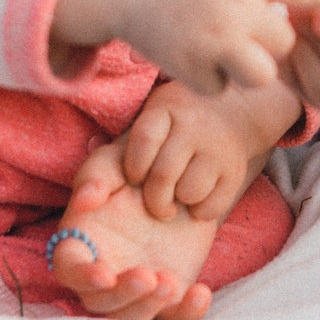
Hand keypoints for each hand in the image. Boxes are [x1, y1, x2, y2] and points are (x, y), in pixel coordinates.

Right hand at [51, 0, 319, 96]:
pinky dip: (211, 76)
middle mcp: (234, 7)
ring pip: (260, 73)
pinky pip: (221, 87)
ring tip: (223, 45)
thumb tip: (309, 14)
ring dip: (250, 66)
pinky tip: (190, 52)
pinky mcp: (188, 69)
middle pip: (284, 43)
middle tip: (241, 25)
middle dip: (271, 41)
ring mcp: (211, 41)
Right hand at [51, 143, 217, 319]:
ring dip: (149, 306)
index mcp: (82, 243)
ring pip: (132, 315)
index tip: (105, 275)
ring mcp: (135, 287)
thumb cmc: (136, 167)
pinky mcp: (167, 294)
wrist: (183, 177)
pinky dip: (186, 313)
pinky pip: (173, 316)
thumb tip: (85, 200)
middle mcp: (105, 271)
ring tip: (172, 282)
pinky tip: (200, 294)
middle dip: (123, 296)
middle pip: (100, 301)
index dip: (82, 277)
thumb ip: (96, 175)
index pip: (69, 269)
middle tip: (149, 277)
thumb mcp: (116, 161)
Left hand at [120, 79, 300, 220]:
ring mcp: (218, 147)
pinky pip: (212, 206)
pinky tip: (200, 195)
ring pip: (189, 191)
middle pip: (163, 174)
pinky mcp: (236, 171)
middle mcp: (194, 124)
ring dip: (180, 201)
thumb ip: (106, 164)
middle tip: (157, 200)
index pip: (142, 143)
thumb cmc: (169, 131)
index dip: (134, 168)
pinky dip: (201, 210)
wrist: (232, 110)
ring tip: (180, 191)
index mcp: (164, 109)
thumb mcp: (141, 130)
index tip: (137, 175)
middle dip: (154, 198)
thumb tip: (83, 201)